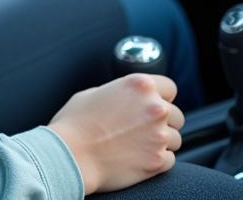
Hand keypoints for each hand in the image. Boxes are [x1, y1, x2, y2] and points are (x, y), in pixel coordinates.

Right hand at [49, 74, 183, 194]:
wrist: (71, 154)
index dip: (161, 96)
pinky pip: (169, 159)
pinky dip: (157, 159)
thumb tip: (128, 99)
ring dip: (161, 141)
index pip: (169, 87)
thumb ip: (120, 93)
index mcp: (139, 85)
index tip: (152, 103)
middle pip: (176, 115)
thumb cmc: (75, 122)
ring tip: (137, 143)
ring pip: (175, 139)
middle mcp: (154, 108)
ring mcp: (159, 136)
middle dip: (162, 120)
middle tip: (141, 127)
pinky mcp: (158, 161)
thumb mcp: (94, 93)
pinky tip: (136, 157)